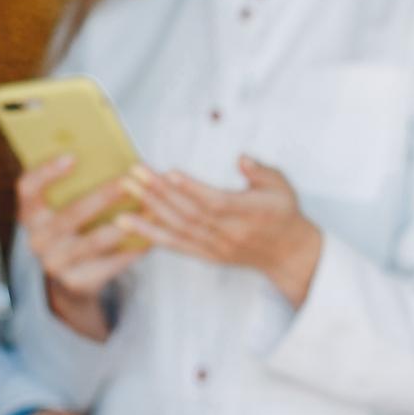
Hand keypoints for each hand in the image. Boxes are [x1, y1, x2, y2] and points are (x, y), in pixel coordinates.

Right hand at [16, 155, 144, 338]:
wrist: (70, 277)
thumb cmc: (75, 227)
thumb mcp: (66, 207)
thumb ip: (80, 185)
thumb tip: (116, 158)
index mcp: (30, 212)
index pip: (27, 187)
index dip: (47, 172)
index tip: (73, 156)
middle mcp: (37, 238)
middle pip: (70, 214)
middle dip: (102, 196)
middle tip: (129, 181)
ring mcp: (55, 263)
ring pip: (94, 241)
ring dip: (125, 224)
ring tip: (149, 208)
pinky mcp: (77, 281)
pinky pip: (110, 263)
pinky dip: (133, 249)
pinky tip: (152, 235)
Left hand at [126, 158, 323, 303]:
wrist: (287, 254)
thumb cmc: (283, 212)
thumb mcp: (282, 186)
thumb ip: (261, 172)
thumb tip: (242, 158)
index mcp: (251, 214)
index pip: (217, 203)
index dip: (193, 189)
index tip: (170, 172)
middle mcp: (230, 234)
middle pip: (189, 213)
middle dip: (159, 192)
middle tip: (134, 172)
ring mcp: (216, 247)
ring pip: (178, 228)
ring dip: (149, 209)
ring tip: (126, 189)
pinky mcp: (206, 256)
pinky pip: (175, 245)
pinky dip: (149, 234)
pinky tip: (127, 222)